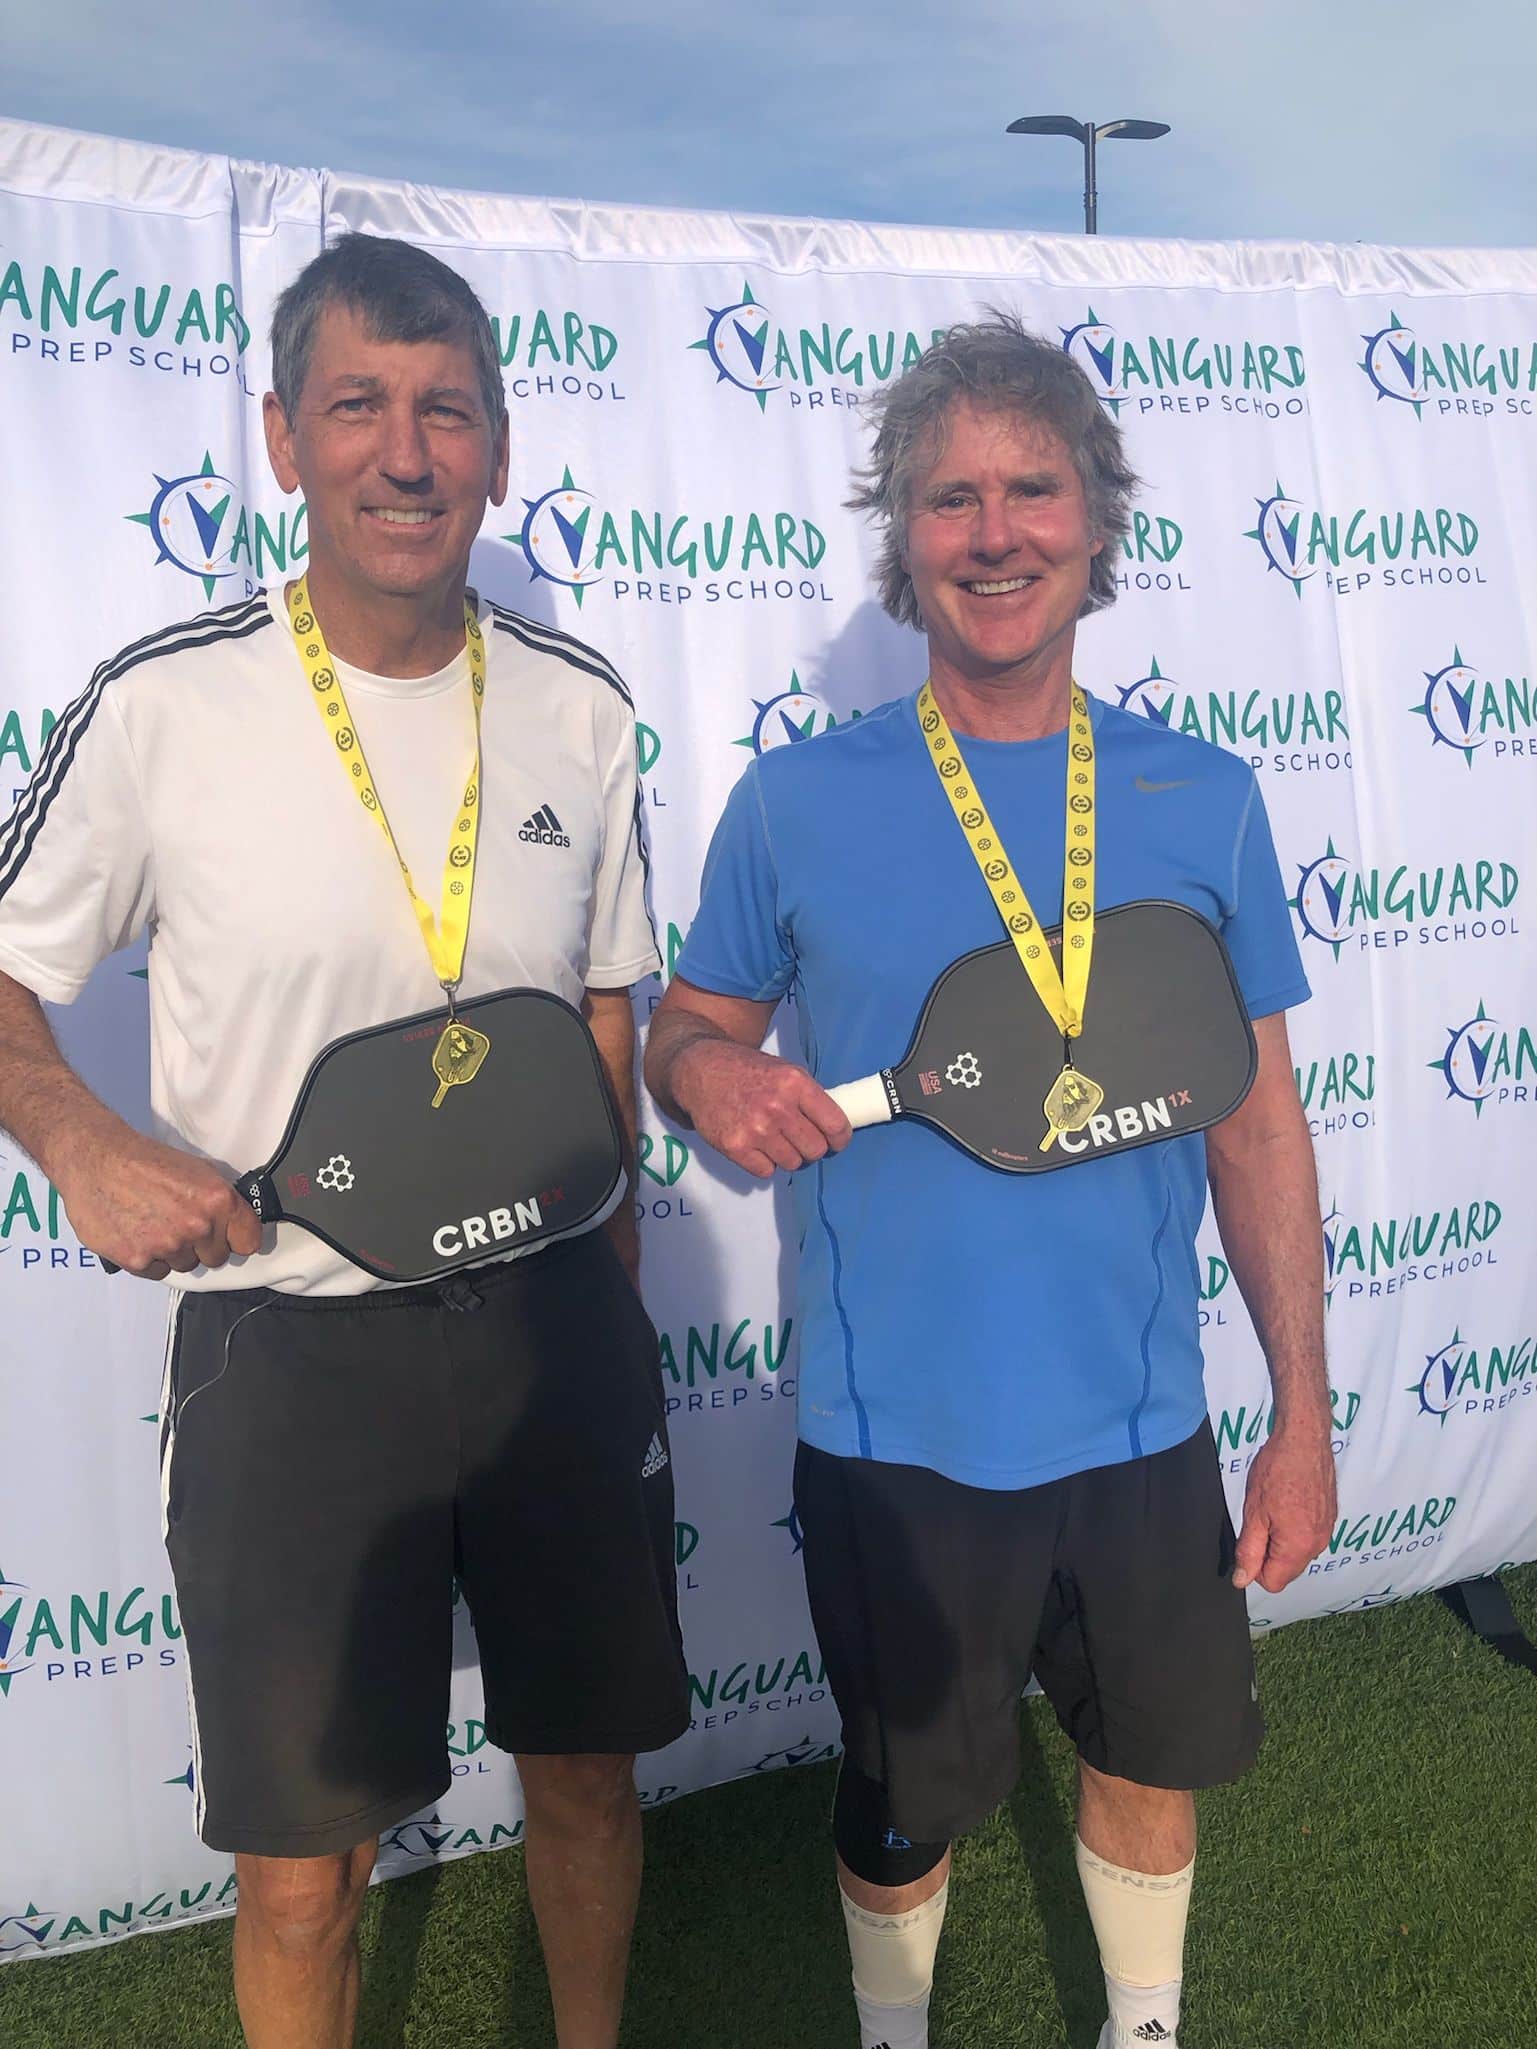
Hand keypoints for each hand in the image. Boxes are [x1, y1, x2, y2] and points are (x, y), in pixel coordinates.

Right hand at [57, 1124, 263, 1279]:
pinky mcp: (137, 1260)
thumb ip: (220, 1201)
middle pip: (216, 1258)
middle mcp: (196, 1226)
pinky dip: (148, 1258)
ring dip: (172, 1252)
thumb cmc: (145, 1161)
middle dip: (202, 1246)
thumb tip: (236, 1223)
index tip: (230, 1237)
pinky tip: (136, 1233)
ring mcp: (166, 1245)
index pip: (248, 1241)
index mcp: (218, 1201)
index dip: (237, 1238)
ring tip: (152, 1223)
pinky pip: (156, 1272)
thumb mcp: (197, 1170)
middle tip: (180, 1224)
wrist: (96, 1160)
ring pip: (184, 1265)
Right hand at [673, 1038, 850, 1179]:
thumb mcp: (784, 1071)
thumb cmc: (748, 1071)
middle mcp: (778, 1107)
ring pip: (793, 1163)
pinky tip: (756, 1146)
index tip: (835, 1141)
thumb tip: (833, 1129)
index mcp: (795, 1083)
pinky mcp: (735, 1147)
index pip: (835, 1125)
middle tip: (801, 1140)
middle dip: (812, 1148)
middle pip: (815, 1149)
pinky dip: (764, 1163)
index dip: (840, 1138)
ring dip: (788, 1156)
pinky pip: (766, 1171)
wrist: (701, 1071)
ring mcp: (756, 1129)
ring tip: (775, 1140)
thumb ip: (808, 1098)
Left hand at [1232, 1412, 1337, 1593]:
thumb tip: (1242, 1580)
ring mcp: (1327, 1530)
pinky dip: (1296, 1528)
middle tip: (1259, 1521)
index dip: (1254, 1567)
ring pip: (1298, 1553)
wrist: (1304, 1439)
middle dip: (1269, 1554)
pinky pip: (1309, 1536)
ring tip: (1274, 1509)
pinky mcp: (1330, 1517)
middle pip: (1288, 1570)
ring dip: (1282, 1540)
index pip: (1273, 1582)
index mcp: (1298, 1547)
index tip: (1249, 1542)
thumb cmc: (1276, 1471)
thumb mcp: (1253, 1513)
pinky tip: (1287, 1502)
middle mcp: (1318, 1544)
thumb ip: (1249, 1551)